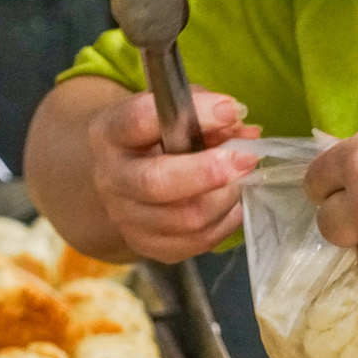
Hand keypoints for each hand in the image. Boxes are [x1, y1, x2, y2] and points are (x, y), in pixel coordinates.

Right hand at [87, 86, 261, 261]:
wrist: (120, 177)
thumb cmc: (152, 136)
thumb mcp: (171, 112)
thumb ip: (205, 114)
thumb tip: (246, 133)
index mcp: (110, 134)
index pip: (141, 121)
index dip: (193, 116)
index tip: (229, 111)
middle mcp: (111, 179)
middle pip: (157, 183)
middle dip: (209, 172)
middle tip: (247, 158)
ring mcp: (126, 218)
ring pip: (186, 219)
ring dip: (225, 197)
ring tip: (242, 179)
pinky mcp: (146, 245)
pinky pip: (196, 242)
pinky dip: (225, 222)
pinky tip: (232, 203)